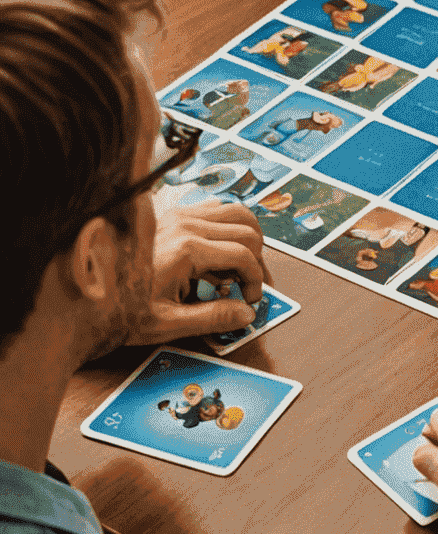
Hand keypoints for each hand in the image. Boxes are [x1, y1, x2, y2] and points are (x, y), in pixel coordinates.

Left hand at [130, 199, 264, 343]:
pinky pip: (215, 210)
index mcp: (186, 249)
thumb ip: (213, 318)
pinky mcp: (172, 216)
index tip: (250, 299)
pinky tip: (219, 253)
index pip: (244, 255)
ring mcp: (178, 216)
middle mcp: (184, 225)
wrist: (84, 296)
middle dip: (256, 259)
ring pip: (236, 212)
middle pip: (247, 229)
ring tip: (239, 266)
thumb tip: (246, 314)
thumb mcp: (168, 323)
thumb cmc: (119, 309)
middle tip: (248, 284)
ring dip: (247, 239)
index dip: (255, 280)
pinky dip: (228, 228)